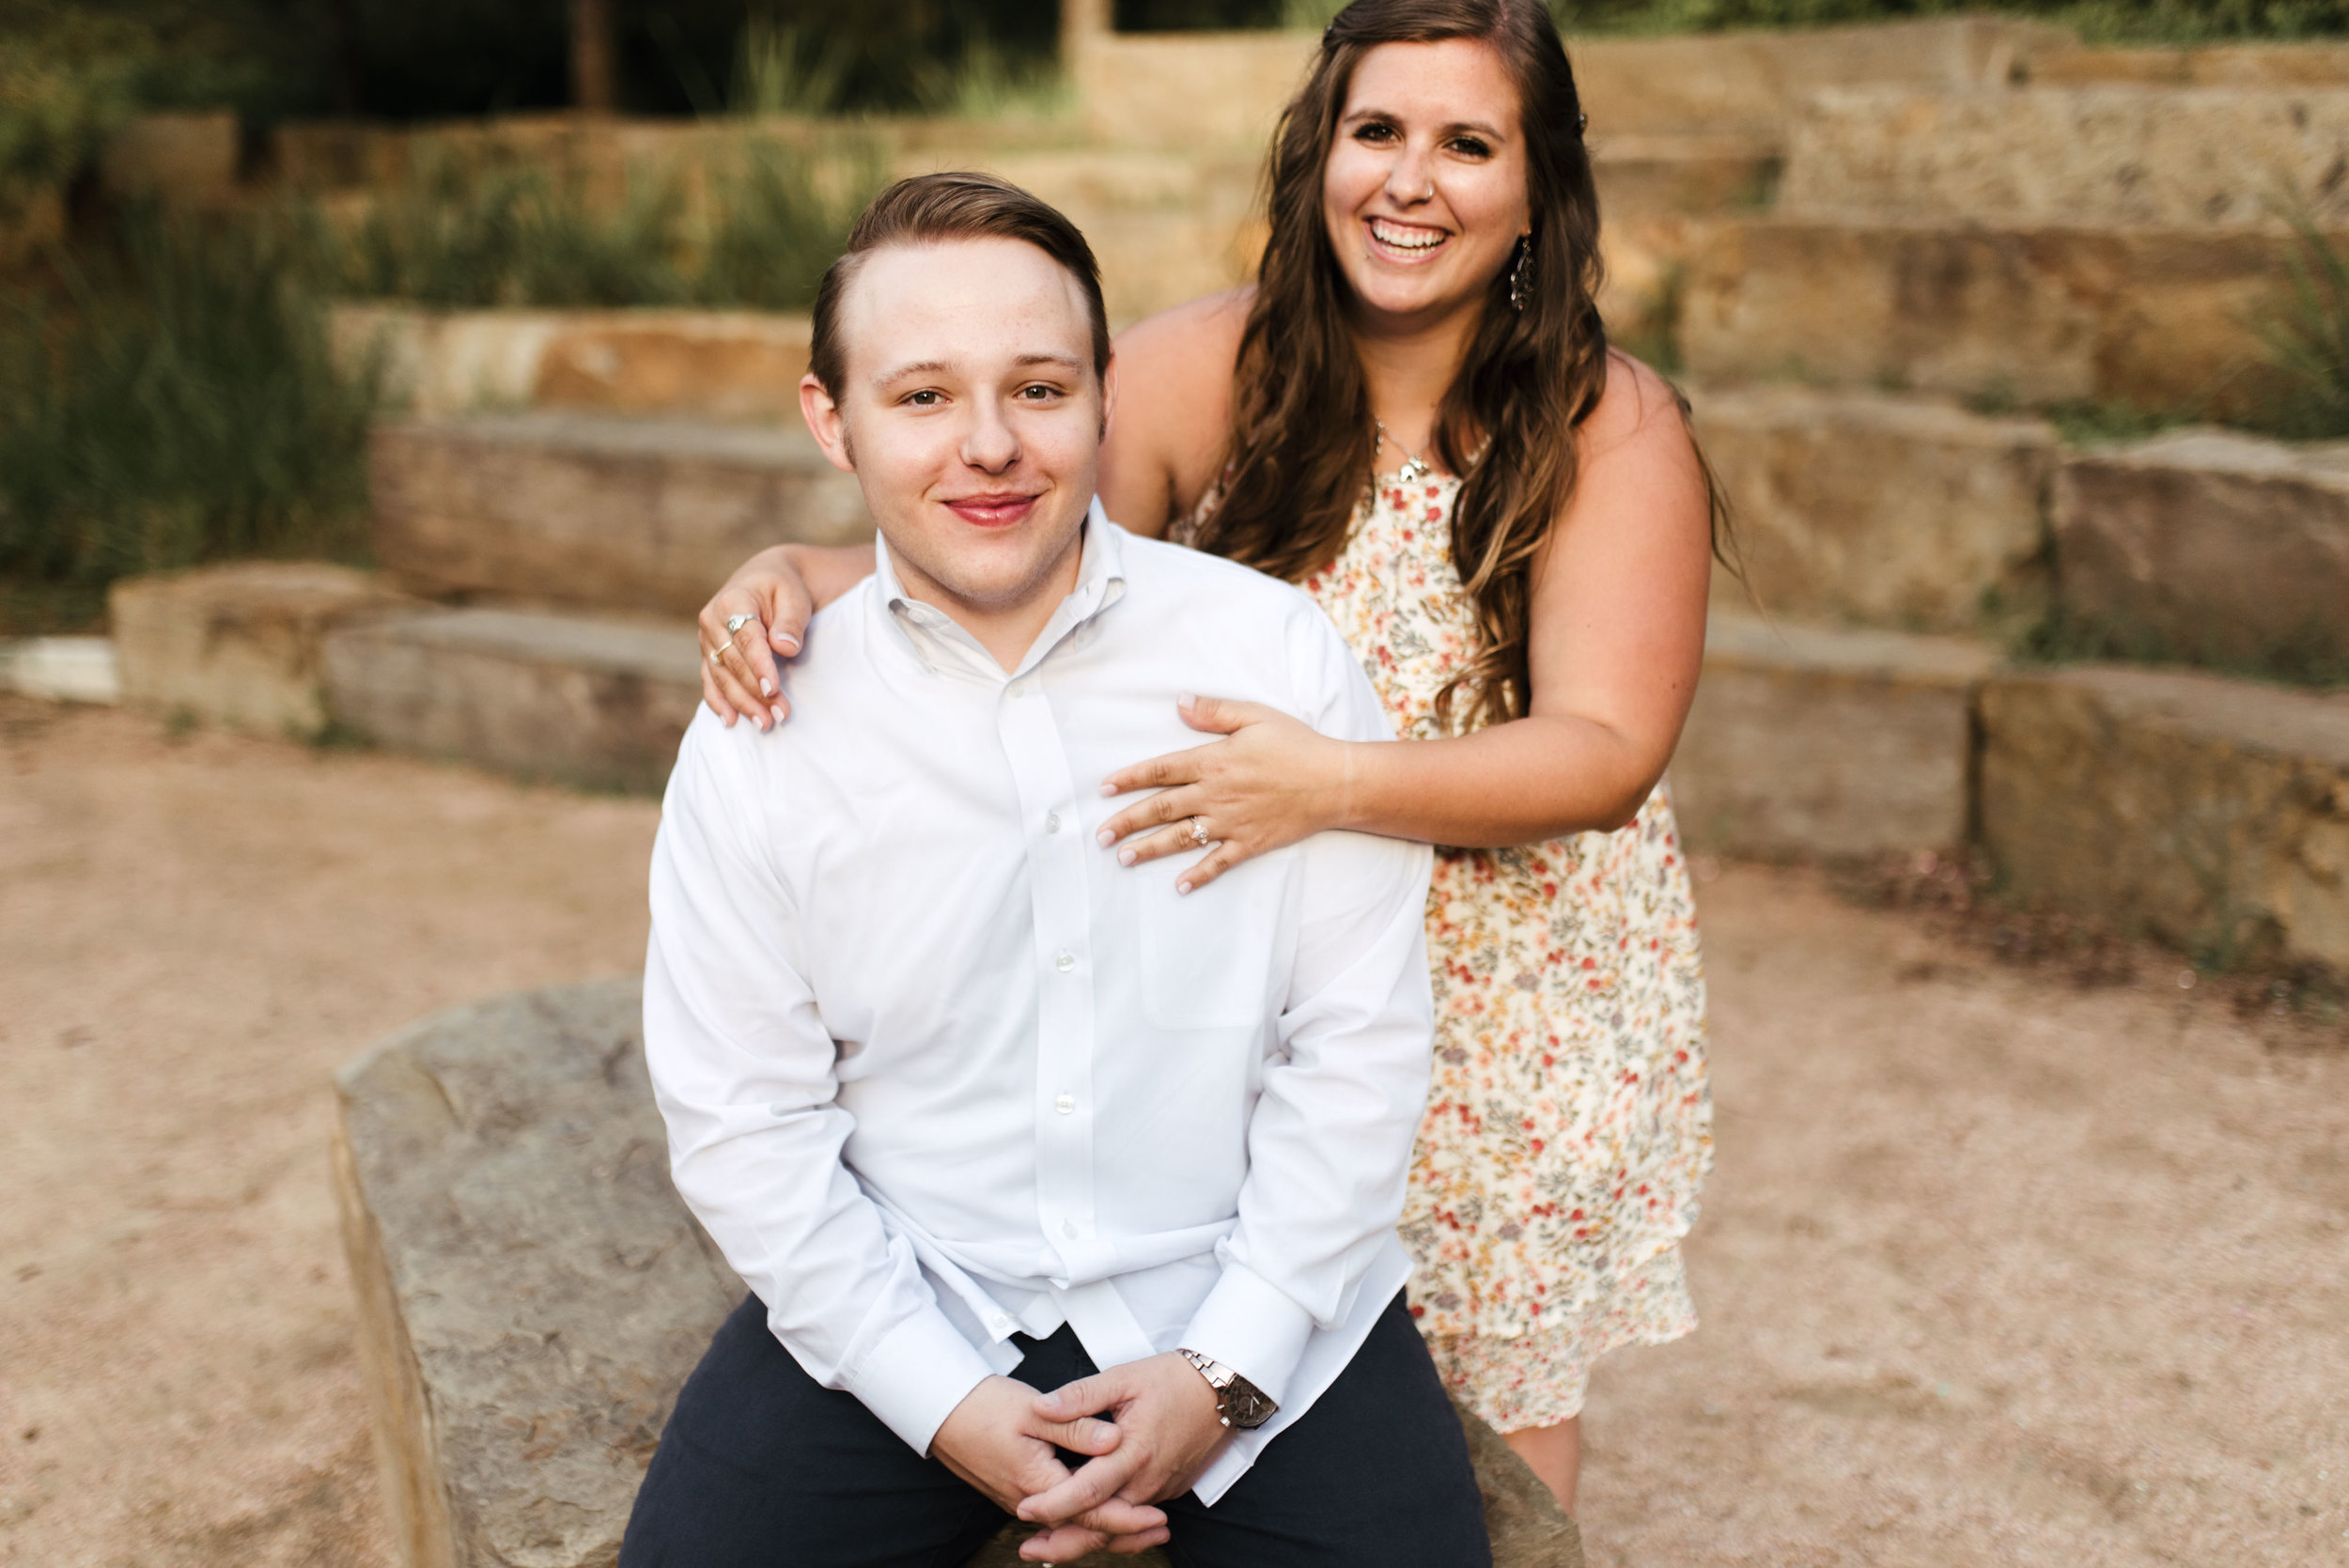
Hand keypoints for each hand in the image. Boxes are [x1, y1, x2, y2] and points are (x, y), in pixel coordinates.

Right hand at [700, 546, 812, 731]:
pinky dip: (718, 702)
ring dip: (742, 703)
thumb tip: (785, 647)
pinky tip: (731, 721)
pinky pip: (709, 681)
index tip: (773, 689)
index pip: (746, 639)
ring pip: (721, 677)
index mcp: (733, 600)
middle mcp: (712, 620)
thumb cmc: (784, 588)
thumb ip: (791, 620)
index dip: (759, 666)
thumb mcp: (794, 597)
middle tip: (780, 715)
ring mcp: (707, 639)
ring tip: (766, 724)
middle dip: (755, 692)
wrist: (765, 581)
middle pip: (733, 663)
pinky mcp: (708, 655)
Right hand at [931, 1376, 1170, 1558]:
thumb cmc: (984, 1407)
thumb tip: (1115, 1440)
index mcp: (1038, 1483)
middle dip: (1124, 1532)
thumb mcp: (1034, 1412)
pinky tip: (1101, 1513)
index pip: (1091, 1513)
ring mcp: (1021, 1501)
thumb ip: (1078, 1426)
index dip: (1128, 1517)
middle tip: (1160, 1531)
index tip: (1157, 1518)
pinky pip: (1057, 1516)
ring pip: (1070, 1525)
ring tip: (1141, 1528)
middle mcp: (1029, 1502)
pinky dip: (1083, 1520)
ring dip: (1106, 1528)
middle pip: (1083, 1529)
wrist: (940, 1412)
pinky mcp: (1018, 1493)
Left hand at [1014, 1353, 1230, 1561]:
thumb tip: (1042, 1407)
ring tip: (1049, 1545)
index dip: (1054, 1505)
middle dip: (1063, 1542)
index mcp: (1132, 1453)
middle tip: (1028, 1550)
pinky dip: (1109, 1526)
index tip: (1025, 1510)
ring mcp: (1160, 1490)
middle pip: (1101, 1525)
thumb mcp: (1123, 1378)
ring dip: (1084, 1538)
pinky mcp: (1169, 1489)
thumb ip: (1080, 1396)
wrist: (1224, 1389)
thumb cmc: (1175, 1379)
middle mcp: (1147, 1481)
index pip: (1087, 1491)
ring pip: (1118, 1526)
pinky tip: (1089, 1524)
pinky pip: (1134, 1516)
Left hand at [1096, 696, 1352, 892]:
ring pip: (1181, 838)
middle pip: (1161, 809)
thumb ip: (1214, 711)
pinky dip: (1198, 876)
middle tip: (1101, 834)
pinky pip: (1218, 863)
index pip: (1160, 770)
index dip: (1130, 779)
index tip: (1105, 788)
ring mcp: (1231, 822)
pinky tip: (1179, 886)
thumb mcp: (1255, 716)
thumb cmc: (1296, 744)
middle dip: (1127, 821)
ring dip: (1150, 849)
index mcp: (1213, 761)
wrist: (1335, 781)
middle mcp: (1215, 794)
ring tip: (1124, 858)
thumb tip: (1179, 702)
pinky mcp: (1250, 843)